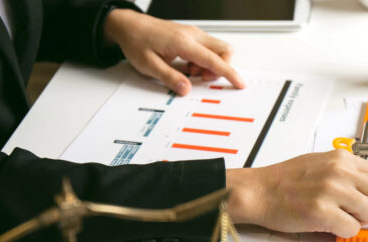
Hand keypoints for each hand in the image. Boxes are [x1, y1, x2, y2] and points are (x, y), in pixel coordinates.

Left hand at [104, 9, 244, 95]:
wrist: (129, 25)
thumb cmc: (137, 41)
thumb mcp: (149, 65)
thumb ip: (170, 78)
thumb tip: (186, 89)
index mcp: (184, 42)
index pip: (215, 60)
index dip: (229, 73)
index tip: (239, 83)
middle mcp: (192, 35)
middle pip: (224, 50)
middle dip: (221, 68)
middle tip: (203, 78)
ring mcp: (193, 34)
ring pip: (217, 49)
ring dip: (210, 65)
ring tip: (190, 72)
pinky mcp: (191, 36)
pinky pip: (207, 49)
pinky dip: (203, 60)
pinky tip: (187, 65)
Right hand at [224, 150, 367, 236]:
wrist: (257, 191)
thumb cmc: (286, 180)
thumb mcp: (321, 163)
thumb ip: (349, 172)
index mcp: (342, 158)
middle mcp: (340, 171)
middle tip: (351, 209)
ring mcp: (331, 191)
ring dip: (355, 220)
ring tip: (333, 214)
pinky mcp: (322, 212)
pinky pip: (351, 229)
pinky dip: (341, 231)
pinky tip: (324, 222)